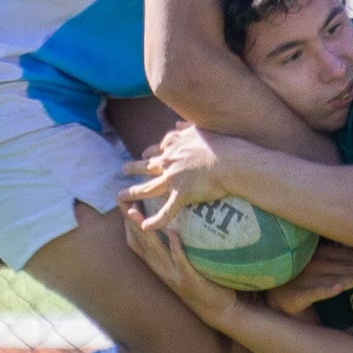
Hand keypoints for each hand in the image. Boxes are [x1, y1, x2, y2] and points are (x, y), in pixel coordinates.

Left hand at [119, 123, 239, 227]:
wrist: (232, 161)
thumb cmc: (222, 145)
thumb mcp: (201, 129)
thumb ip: (187, 128)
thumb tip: (176, 124)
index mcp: (174, 144)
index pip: (158, 148)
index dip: (151, 152)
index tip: (146, 154)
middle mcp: (169, 161)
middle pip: (146, 165)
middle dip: (133, 168)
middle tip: (123, 169)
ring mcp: (172, 178)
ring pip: (147, 188)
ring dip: (131, 193)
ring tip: (120, 195)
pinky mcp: (181, 194)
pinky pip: (166, 211)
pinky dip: (156, 221)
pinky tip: (146, 227)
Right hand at [121, 203, 242, 327]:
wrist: (215, 308)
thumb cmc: (199, 281)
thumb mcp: (180, 264)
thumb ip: (171, 248)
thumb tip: (169, 224)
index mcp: (157, 264)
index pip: (135, 242)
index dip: (127, 224)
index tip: (123, 203)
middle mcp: (160, 269)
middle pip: (140, 243)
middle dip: (130, 222)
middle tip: (122, 201)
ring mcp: (172, 274)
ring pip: (154, 250)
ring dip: (145, 232)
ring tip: (137, 213)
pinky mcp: (188, 279)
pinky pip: (180, 261)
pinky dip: (175, 247)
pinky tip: (173, 233)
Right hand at [266, 241, 352, 315]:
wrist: (274, 299)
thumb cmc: (304, 281)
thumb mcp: (323, 268)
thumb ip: (343, 262)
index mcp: (323, 256)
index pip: (350, 255)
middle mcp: (315, 265)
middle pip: (346, 266)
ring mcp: (306, 280)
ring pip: (334, 278)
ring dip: (352, 276)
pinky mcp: (297, 296)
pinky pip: (314, 293)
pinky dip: (326, 290)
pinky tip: (337, 289)